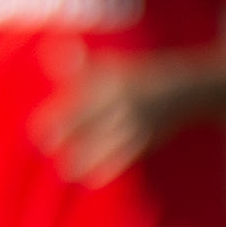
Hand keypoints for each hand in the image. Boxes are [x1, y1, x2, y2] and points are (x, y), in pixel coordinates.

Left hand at [37, 57, 191, 184]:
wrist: (186, 90)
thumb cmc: (137, 76)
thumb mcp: (111, 63)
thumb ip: (78, 63)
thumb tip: (50, 46)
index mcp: (111, 84)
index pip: (76, 104)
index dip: (55, 121)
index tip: (39, 133)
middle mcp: (124, 103)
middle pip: (89, 126)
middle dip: (68, 140)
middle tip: (48, 151)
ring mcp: (138, 123)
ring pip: (106, 146)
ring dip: (86, 160)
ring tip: (69, 172)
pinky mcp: (150, 140)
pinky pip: (126, 157)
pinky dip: (110, 169)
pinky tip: (94, 179)